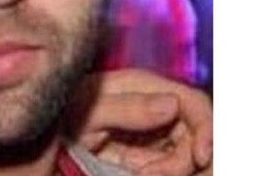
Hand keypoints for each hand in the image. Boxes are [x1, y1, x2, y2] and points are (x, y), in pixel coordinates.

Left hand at [66, 69, 211, 175]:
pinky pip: (170, 169)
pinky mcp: (149, 157)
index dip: (207, 129)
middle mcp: (156, 108)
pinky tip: (136, 174)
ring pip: (187, 156)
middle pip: (196, 136)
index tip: (200, 156)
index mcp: (146, 87)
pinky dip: (161, 174)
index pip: (195, 103)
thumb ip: (129, 106)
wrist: (46, 136)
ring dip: (172, 171)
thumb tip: (172, 103)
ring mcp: (154, 134)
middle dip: (183, 161)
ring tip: (138, 174)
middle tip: (149, 174)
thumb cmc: (63, 114)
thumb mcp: (90, 111)